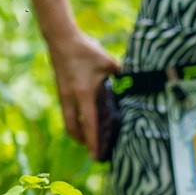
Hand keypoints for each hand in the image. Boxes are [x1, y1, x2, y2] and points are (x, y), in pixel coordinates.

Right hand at [49, 30, 119, 152]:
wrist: (62, 39)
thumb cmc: (86, 51)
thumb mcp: (108, 62)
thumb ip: (122, 75)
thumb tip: (134, 84)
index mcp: (84, 94)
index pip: (89, 124)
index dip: (93, 142)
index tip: (96, 155)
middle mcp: (70, 98)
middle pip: (72, 129)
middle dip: (82, 141)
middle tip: (94, 148)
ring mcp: (63, 95)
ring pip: (67, 121)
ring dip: (77, 131)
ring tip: (88, 136)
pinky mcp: (60, 90)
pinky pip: (66, 112)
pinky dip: (74, 119)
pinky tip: (84, 117)